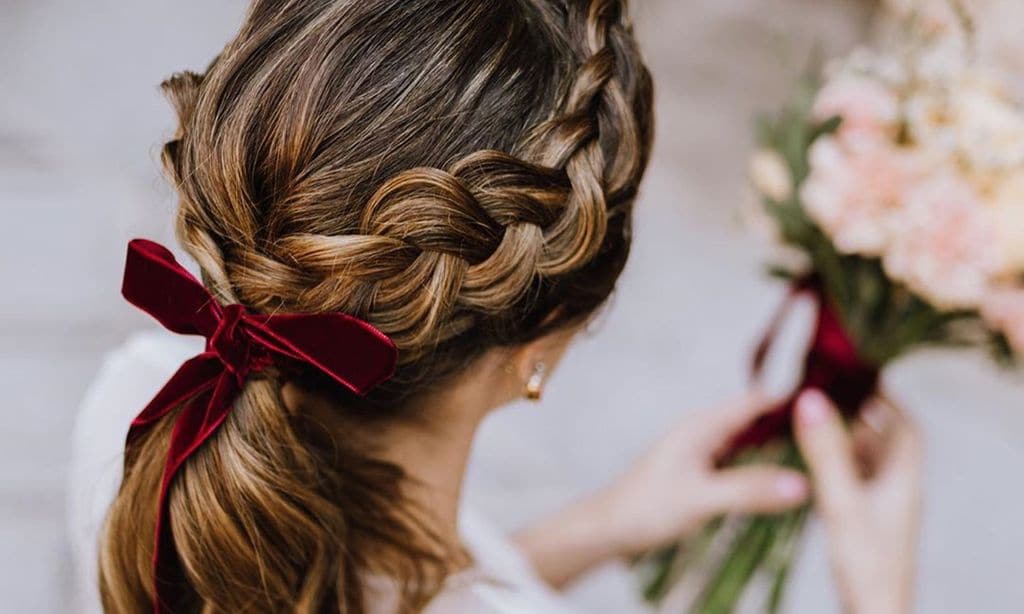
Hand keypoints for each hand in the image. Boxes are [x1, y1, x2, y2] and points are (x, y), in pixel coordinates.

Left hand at [514, 392, 808, 587]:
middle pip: (755, 420)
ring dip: (777, 448)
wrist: (608, 529)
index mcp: (701, 426)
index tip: (830, 405)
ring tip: (817, 457)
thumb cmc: (645, 508)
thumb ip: (750, 491)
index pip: (755, 401)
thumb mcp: (702, 499)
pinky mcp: (698, 473)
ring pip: (748, 443)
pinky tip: (780, 483)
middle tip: (835, 435)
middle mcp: (702, 433)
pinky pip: (739, 462)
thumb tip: (802, 483)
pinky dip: (761, 468)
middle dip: (791, 425)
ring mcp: (700, 453)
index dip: (790, 400)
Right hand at [794, 389, 922, 613]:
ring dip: (845, 443)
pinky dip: (836, 469)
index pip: (906, 430)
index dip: (886, 401)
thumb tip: (811, 398)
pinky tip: (811, 469)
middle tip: (825, 396)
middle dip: (859, 417)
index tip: (858, 379)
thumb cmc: (866, 569)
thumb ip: (826, 452)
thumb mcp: (841, 503)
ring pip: (868, 466)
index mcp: (902, 482)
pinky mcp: (865, 529)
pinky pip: (854, 486)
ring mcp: (881, 513)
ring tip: (811, 425)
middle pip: (886, 444)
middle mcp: (896, 493)